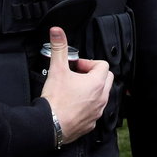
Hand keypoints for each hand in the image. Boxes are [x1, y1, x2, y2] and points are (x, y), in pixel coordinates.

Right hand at [41, 27, 112, 144]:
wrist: (50, 124)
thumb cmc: (56, 100)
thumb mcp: (57, 68)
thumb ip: (59, 47)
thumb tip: (57, 32)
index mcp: (96, 83)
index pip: (103, 65)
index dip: (88, 62)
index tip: (76, 66)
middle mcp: (101, 98)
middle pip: (106, 79)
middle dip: (92, 74)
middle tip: (76, 75)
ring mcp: (97, 112)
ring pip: (101, 95)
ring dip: (90, 90)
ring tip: (73, 89)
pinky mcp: (90, 123)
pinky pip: (94, 111)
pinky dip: (86, 105)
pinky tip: (72, 104)